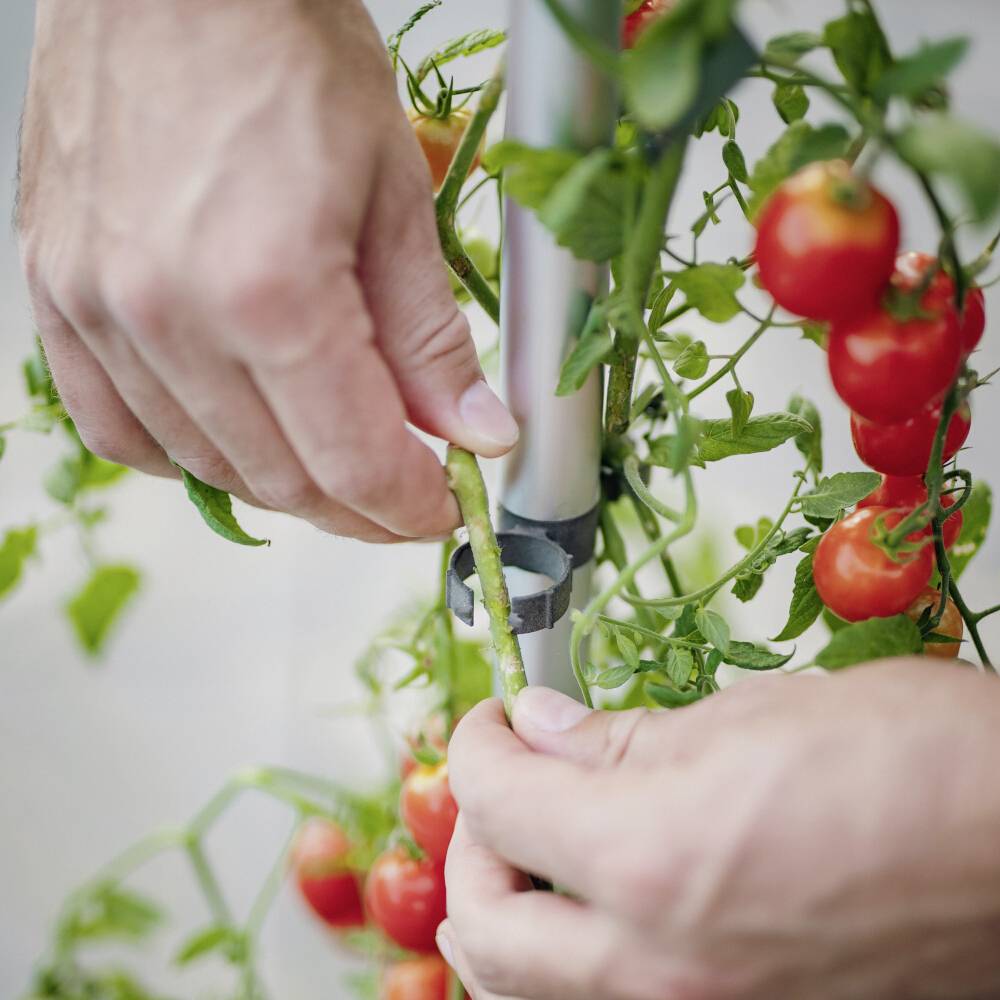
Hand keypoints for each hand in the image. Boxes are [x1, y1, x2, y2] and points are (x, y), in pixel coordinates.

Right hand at [17, 0, 515, 542]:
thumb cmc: (284, 50)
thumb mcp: (396, 195)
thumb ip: (430, 338)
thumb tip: (474, 431)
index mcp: (270, 290)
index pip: (354, 461)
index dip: (411, 506)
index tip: (444, 506)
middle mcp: (169, 316)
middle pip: (282, 480)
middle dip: (359, 507)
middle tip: (405, 490)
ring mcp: (100, 312)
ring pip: (207, 467)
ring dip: (286, 483)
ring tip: (336, 456)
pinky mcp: (60, 299)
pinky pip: (121, 430)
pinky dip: (193, 454)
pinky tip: (236, 433)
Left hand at [442, 663, 999, 999]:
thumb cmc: (919, 763)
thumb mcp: (750, 717)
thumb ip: (620, 738)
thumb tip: (542, 731)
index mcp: (651, 861)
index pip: (497, 803)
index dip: (476, 746)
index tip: (492, 721)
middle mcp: (659, 968)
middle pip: (485, 925)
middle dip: (472, 844)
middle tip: (501, 787)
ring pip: (529, 996)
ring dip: (503, 920)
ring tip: (525, 858)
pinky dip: (565, 967)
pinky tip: (592, 915)